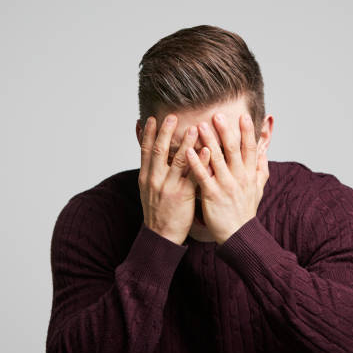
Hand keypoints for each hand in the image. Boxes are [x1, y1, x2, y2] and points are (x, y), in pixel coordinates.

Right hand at [138, 114, 210, 244]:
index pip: (145, 150)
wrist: (160, 236)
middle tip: (173, 116)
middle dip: (165, 132)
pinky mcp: (182, 196)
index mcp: (146, 176)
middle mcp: (154, 179)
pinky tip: (207, 151)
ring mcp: (168, 187)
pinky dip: (201, 162)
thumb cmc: (157, 211)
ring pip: (177, 161)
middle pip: (159, 150)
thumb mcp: (147, 189)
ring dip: (186, 143)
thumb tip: (150, 152)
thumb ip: (151, 170)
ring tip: (194, 128)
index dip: (148, 133)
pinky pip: (193, 176)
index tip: (152, 118)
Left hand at [185, 112, 268, 243]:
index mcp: (249, 173)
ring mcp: (226, 185)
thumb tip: (265, 152)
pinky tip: (188, 151)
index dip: (247, 131)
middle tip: (217, 114)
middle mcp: (239, 177)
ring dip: (208, 141)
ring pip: (217, 159)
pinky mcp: (212, 195)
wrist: (238, 235)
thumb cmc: (245, 211)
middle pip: (233, 149)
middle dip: (226, 131)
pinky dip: (196, 163)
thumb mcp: (258, 188)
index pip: (250, 148)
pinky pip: (203, 176)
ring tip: (200, 126)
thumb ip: (261, 168)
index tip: (242, 115)